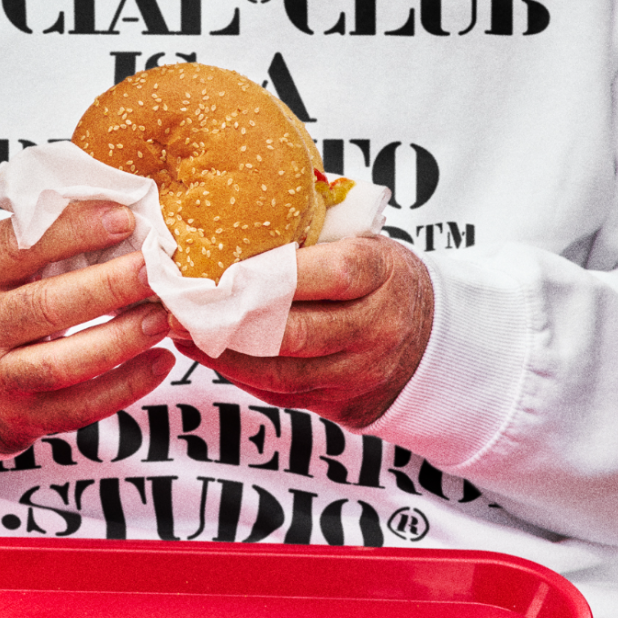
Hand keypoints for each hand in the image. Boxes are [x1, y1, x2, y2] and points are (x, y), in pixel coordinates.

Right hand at [0, 201, 174, 453]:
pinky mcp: (22, 419)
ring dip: (121, 339)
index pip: (18, 246)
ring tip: (164, 317)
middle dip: (108, 287)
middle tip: (155, 269)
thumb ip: (42, 236)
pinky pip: (80, 407)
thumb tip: (122, 204)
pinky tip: (161, 361)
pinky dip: (125, 386)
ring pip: (63, 363)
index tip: (124, 218)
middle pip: (46, 306)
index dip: (73, 231)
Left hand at [170, 236, 433, 427]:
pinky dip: (240, 375)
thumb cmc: (382, 280)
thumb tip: (236, 212)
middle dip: (232, 322)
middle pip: (296, 332)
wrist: (435, 340)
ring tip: (182, 333)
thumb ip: (314, 237)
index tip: (221, 271)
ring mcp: (360, 372)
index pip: (328, 275)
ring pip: (281, 372)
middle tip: (182, 309)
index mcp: (381, 275)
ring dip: (224, 355)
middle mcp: (375, 328)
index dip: (270, 276)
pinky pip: (282, 395)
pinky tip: (208, 354)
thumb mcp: (365, 245)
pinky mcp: (344, 404)